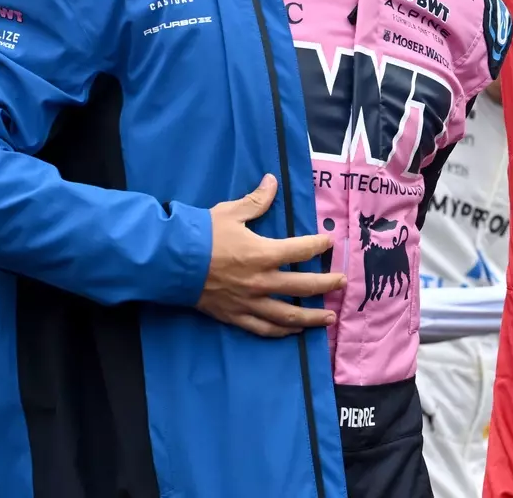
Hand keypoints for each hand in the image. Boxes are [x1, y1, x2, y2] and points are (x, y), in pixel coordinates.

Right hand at [195, 174, 346, 336]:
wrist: (170, 263)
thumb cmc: (201, 235)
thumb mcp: (230, 213)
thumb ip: (256, 201)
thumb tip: (272, 181)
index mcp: (263, 254)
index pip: (301, 250)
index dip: (318, 246)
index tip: (329, 243)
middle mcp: (261, 281)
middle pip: (303, 287)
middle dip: (326, 284)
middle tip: (341, 282)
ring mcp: (249, 302)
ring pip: (288, 315)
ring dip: (311, 317)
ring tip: (329, 317)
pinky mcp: (235, 316)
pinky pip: (263, 328)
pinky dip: (281, 331)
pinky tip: (293, 331)